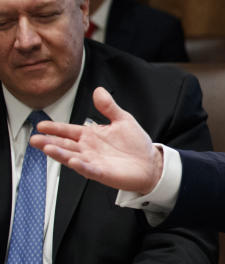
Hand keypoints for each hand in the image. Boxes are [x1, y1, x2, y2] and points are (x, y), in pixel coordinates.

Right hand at [30, 87, 162, 194]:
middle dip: (49, 142)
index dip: (55, 128)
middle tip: (35, 139)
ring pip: (72, 157)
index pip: (69, 130)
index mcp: (91, 135)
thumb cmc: (135, 144)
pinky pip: (89, 169)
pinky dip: (81, 166)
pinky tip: (73, 161)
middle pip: (65, 145)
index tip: (41, 125)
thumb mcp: (122, 120)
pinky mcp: (102, 173)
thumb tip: (98, 91)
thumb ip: (109, 107)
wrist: (150, 163)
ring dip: (60, 153)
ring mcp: (94, 161)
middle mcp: (89, 149)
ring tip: (47, 148)